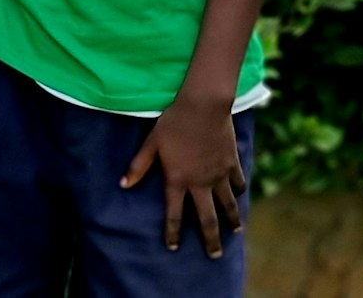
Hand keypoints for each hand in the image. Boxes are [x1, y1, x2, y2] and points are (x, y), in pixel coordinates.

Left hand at [120, 94, 245, 257]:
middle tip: (214, 255)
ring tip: (234, 232)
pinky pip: (238, 183)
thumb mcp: (151, 144)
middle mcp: (200, 183)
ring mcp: (219, 175)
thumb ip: (138, 166)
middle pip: (207, 219)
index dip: (172, 232)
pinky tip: (239, 196)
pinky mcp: (232, 163)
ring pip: (228, 205)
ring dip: (231, 220)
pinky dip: (239, 191)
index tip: (172, 247)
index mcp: (178, 180)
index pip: (174, 214)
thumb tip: (123, 185)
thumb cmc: (172, 123)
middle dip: (210, 239)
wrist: (203, 106)